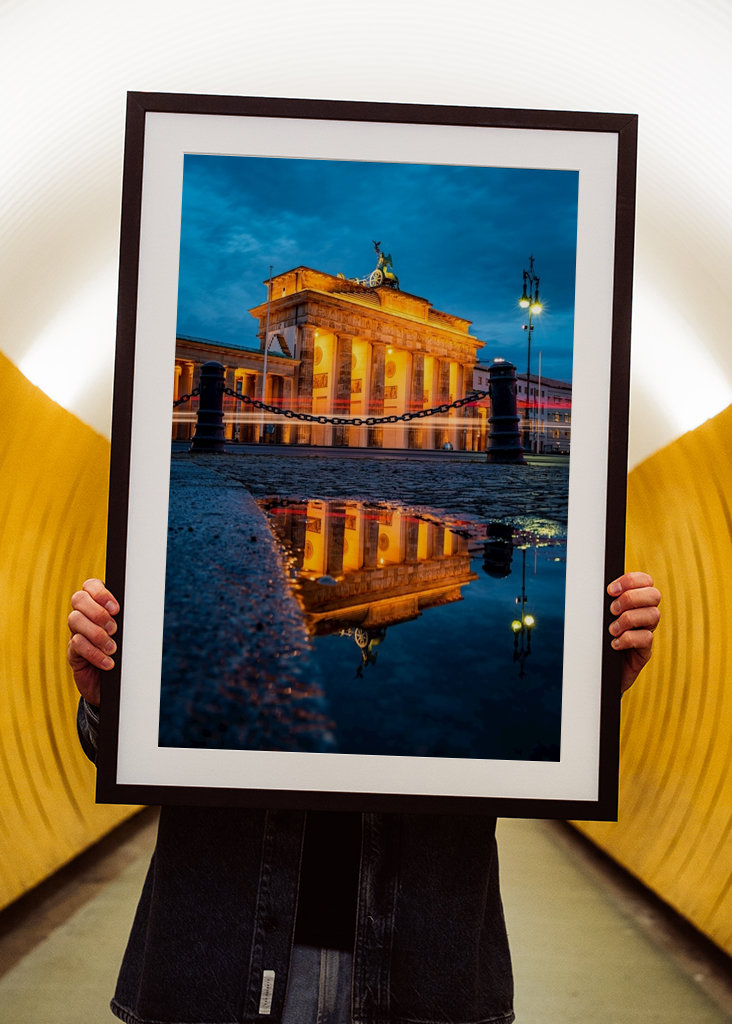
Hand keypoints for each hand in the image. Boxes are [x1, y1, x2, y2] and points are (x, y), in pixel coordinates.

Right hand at [67, 579, 119, 705]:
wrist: (116, 685)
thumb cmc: (126, 654)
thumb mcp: (129, 634)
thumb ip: (130, 620)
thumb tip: (142, 608)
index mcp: (98, 605)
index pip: (90, 585)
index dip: (100, 592)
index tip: (116, 609)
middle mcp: (84, 616)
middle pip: (78, 599)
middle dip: (98, 612)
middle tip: (114, 629)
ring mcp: (76, 632)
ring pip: (75, 620)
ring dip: (97, 634)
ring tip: (112, 648)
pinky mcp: (73, 652)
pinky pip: (77, 644)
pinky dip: (94, 653)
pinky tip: (108, 662)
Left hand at [607, 571, 660, 692]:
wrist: (598, 671)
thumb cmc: (597, 640)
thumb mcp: (599, 618)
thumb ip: (602, 602)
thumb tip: (591, 586)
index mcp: (635, 602)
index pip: (645, 581)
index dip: (631, 580)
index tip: (610, 590)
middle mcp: (645, 615)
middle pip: (654, 595)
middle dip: (630, 598)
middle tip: (612, 610)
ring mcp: (647, 632)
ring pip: (653, 615)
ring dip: (628, 619)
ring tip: (612, 630)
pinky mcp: (645, 651)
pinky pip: (646, 638)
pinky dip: (628, 639)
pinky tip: (614, 644)